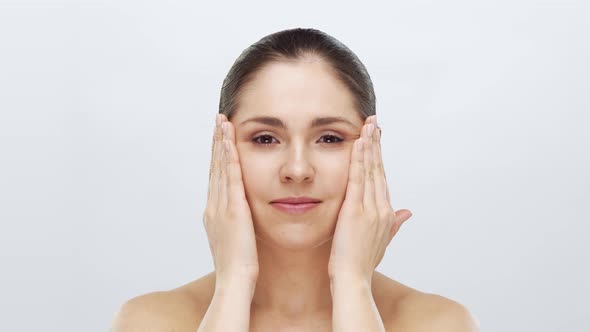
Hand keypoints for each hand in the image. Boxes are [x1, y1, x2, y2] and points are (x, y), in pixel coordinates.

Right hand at [203, 114, 258, 285]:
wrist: (234, 281)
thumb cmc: (238, 266)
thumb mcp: (234, 239)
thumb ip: (234, 223)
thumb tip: (239, 215)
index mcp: (214, 212)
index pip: (216, 176)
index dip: (217, 155)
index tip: (219, 136)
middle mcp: (213, 205)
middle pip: (214, 167)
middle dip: (216, 142)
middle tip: (218, 120)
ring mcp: (221, 207)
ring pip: (220, 168)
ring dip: (221, 143)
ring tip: (223, 122)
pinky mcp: (233, 210)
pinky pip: (230, 179)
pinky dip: (229, 160)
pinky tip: (229, 143)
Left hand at [328, 115, 412, 283]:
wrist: (353, 280)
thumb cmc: (362, 264)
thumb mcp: (381, 241)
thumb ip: (394, 224)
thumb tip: (407, 211)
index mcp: (385, 214)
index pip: (382, 179)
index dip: (380, 157)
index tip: (377, 140)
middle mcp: (381, 208)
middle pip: (379, 169)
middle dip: (376, 144)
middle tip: (374, 123)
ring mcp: (370, 208)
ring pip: (371, 170)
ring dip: (369, 145)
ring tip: (368, 125)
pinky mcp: (355, 210)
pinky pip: (358, 179)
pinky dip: (359, 159)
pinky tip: (358, 142)